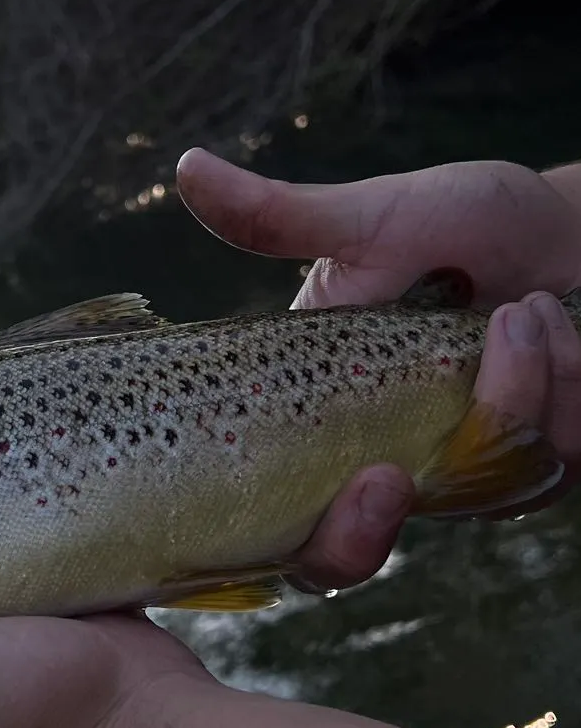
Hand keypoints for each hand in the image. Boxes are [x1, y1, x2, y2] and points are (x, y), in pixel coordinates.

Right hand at [177, 149, 580, 531]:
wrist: (573, 229)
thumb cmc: (467, 223)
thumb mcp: (369, 219)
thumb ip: (277, 216)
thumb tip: (185, 168)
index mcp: (317, 423)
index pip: (286, 526)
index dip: (326, 535)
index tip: (379, 479)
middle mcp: (377, 465)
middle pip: (345, 559)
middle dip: (373, 530)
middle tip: (401, 471)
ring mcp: (459, 476)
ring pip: (479, 490)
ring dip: (519, 390)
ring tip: (523, 309)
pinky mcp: (539, 469)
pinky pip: (555, 461)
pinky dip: (561, 383)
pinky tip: (553, 323)